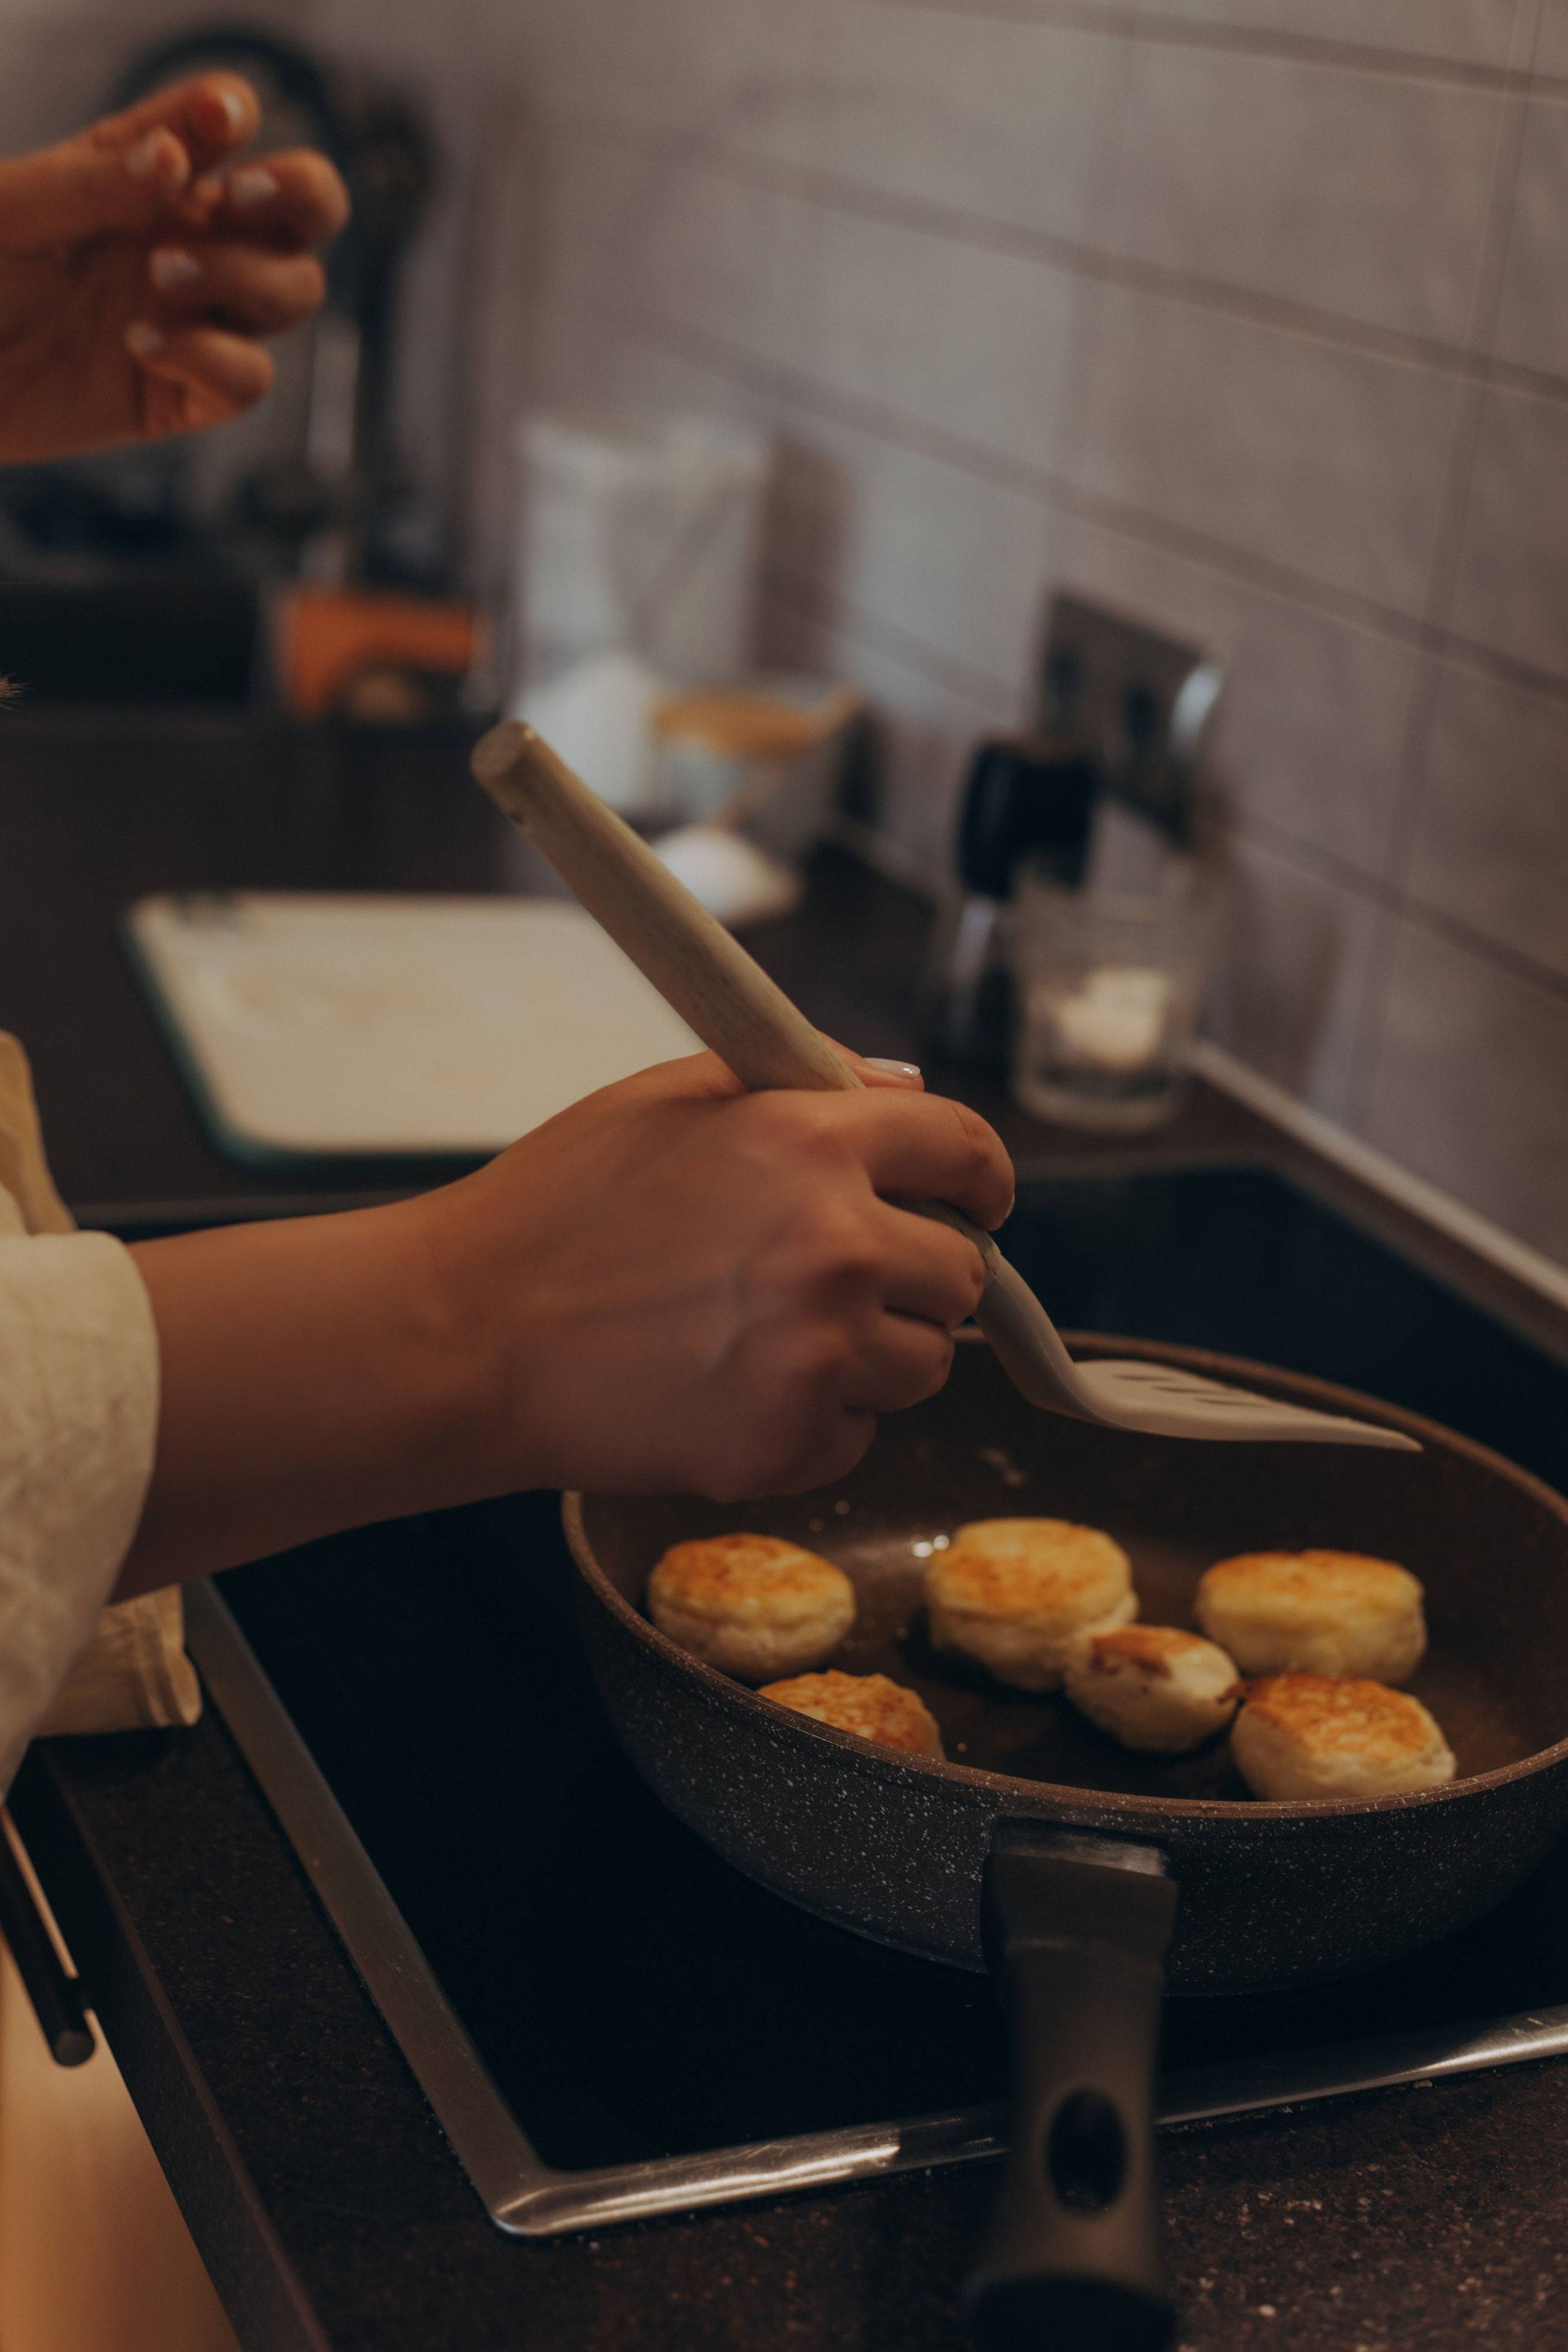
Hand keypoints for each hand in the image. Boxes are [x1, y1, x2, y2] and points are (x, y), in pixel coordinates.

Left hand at [0, 72, 347, 460]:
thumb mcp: (9, 210)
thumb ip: (97, 183)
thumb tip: (179, 159)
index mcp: (143, 177)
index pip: (225, 127)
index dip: (237, 116)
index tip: (219, 121)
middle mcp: (185, 241)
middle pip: (305, 213)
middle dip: (300, 195)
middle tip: (235, 198)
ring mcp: (193, 320)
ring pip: (292, 293)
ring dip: (245, 278)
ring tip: (159, 277)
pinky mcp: (183, 397)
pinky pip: (249, 380)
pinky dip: (211, 359)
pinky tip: (140, 343)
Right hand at [118, 1050, 1013, 1589]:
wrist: (464, 1337)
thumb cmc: (552, 1211)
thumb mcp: (668, 1100)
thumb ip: (803, 1085)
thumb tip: (904, 1089)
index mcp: (813, 1143)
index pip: (967, 1152)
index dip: (980, 1179)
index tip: (975, 1202)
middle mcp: (836, 1247)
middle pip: (962, 1275)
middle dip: (916, 1274)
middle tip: (839, 1279)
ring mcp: (818, 1355)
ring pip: (924, 1364)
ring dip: (873, 1353)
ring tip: (770, 1335)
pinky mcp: (787, 1444)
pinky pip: (859, 1436)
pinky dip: (817, 1420)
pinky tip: (735, 1387)